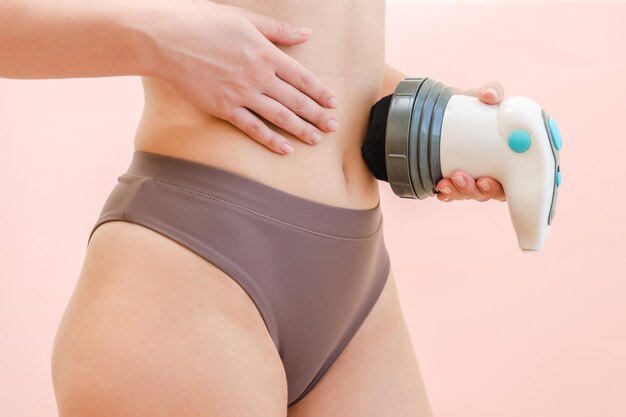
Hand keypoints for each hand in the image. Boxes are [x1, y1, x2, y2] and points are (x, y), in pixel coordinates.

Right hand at [148, 0, 338, 154]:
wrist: (166, 39)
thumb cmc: (202, 22)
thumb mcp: (245, 18)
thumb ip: (278, 30)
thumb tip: (306, 33)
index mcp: (266, 53)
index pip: (302, 77)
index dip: (320, 92)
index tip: (333, 103)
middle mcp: (258, 76)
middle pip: (296, 100)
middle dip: (317, 115)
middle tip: (333, 127)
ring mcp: (242, 94)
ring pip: (280, 116)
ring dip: (301, 129)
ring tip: (317, 139)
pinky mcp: (224, 108)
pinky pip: (253, 128)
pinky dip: (271, 140)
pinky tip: (286, 149)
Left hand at [435, 81, 506, 202]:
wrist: (449, 110)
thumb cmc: (476, 105)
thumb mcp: (484, 96)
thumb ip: (492, 91)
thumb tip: (490, 96)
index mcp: (513, 157)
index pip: (516, 181)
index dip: (502, 188)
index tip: (486, 181)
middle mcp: (498, 171)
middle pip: (493, 192)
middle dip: (476, 191)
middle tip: (461, 177)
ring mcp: (478, 177)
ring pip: (472, 194)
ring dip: (459, 191)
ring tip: (446, 182)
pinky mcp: (459, 180)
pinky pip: (455, 193)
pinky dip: (448, 193)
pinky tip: (440, 190)